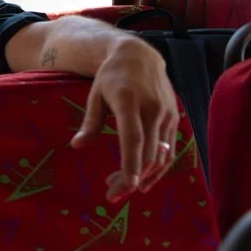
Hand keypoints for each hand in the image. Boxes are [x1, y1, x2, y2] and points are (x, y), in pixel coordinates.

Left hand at [70, 38, 178, 201]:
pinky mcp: (174, 119)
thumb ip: (90, 122)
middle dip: (131, 178)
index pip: (133, 138)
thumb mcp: (95, 95)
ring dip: (144, 177)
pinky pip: (169, 150)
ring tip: (122, 189)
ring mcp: (167, 115)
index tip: (126, 185)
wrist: (138, 55)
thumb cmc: (111, 76)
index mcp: (129, 102)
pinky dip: (157, 168)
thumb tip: (76, 146)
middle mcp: (153, 110)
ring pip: (161, 155)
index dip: (131, 163)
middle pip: (147, 153)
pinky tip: (142, 179)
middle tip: (112, 194)